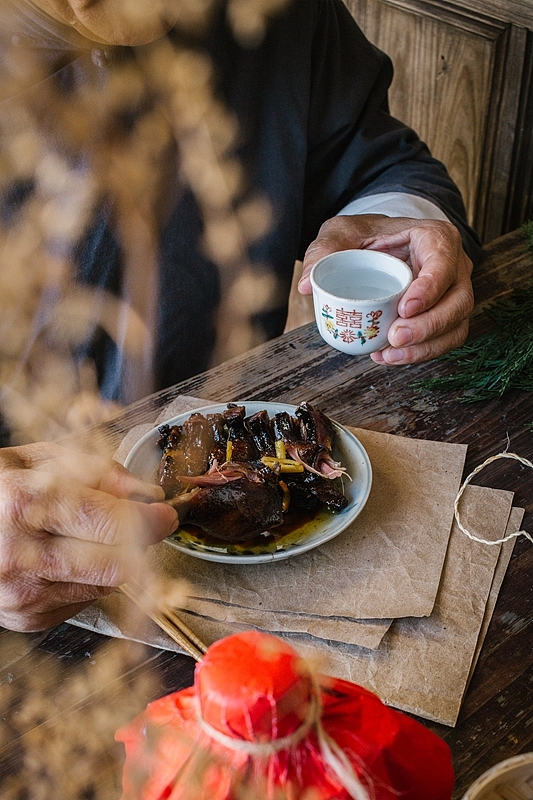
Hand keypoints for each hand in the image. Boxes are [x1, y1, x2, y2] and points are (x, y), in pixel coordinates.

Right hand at [0, 442, 178, 630]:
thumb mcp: (37, 459)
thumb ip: (98, 470)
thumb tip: (148, 493)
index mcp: (21, 505)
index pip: (110, 521)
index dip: (149, 518)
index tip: (164, 512)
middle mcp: (19, 556)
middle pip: (117, 563)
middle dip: (143, 542)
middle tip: (147, 523)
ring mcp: (21, 595)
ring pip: (106, 583)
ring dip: (114, 558)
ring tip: (88, 534)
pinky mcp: (26, 619)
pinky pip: (84, 600)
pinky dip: (88, 578)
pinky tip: (65, 557)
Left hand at [298, 214, 473, 363]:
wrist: (378, 247)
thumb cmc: (367, 236)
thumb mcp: (342, 233)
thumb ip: (324, 252)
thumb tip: (308, 284)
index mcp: (435, 238)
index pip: (444, 263)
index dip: (430, 288)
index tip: (404, 308)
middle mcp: (453, 266)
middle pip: (458, 301)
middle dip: (429, 326)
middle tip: (395, 338)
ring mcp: (453, 294)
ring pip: (455, 326)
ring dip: (425, 347)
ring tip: (388, 355)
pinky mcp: (445, 317)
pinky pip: (444, 341)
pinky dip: (420, 354)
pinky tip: (389, 357)